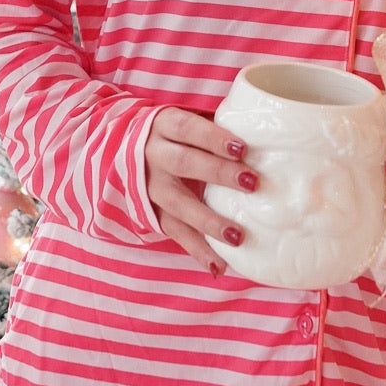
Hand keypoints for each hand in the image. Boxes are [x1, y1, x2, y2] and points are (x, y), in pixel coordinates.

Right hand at [143, 106, 256, 273]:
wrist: (121, 148)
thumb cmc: (174, 133)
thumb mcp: (184, 120)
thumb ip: (215, 124)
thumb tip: (264, 132)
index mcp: (163, 126)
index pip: (187, 129)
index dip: (213, 138)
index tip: (242, 148)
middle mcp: (152, 155)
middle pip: (184, 163)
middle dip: (218, 173)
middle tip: (252, 183)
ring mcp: (149, 187)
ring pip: (177, 204)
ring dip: (208, 221)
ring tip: (237, 236)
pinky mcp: (151, 213)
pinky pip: (174, 233)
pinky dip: (197, 250)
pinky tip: (219, 265)